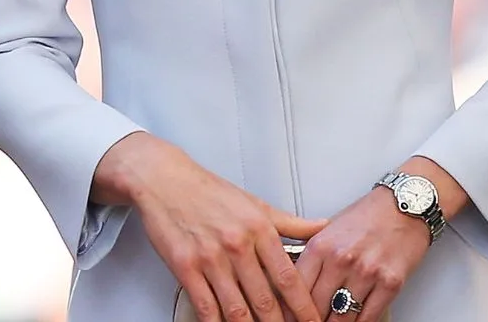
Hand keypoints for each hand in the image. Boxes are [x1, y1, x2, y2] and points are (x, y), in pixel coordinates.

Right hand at [95, 132, 328, 321]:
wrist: (165, 180)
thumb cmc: (209, 191)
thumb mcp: (255, 203)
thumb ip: (290, 222)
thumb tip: (322, 227)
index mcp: (258, 228)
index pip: (288, 277)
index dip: (303, 306)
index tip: (312, 320)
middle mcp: (237, 244)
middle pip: (265, 299)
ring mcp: (210, 258)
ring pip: (236, 308)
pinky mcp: (185, 268)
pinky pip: (205, 307)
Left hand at [295, 188, 430, 321]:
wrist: (406, 204)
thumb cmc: (369, 216)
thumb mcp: (330, 230)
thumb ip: (314, 257)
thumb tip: (297, 286)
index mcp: (321, 245)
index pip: (297, 288)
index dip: (291, 309)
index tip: (289, 318)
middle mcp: (342, 259)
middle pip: (316, 307)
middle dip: (311, 320)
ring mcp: (366, 273)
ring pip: (342, 318)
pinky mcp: (390, 283)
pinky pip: (368, 317)